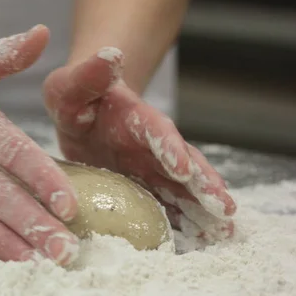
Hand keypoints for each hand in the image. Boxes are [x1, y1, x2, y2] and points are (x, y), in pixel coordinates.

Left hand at [43, 48, 236, 241]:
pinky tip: (198, 241)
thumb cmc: (73, 97)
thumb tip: (110, 54)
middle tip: (225, 210)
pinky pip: (165, 204)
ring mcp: (149, 167)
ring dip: (202, 209)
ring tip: (225, 233)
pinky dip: (182, 221)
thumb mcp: (70, 85)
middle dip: (203, 186)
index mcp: (133, 117)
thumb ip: (88, 75)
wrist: (79, 111)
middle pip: (182, 164)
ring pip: (181, 189)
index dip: (169, 147)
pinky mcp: (142, 184)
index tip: (182, 168)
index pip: (156, 130)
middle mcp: (149, 144)